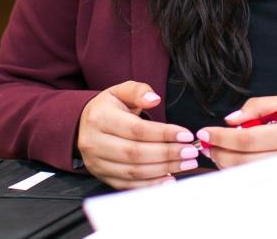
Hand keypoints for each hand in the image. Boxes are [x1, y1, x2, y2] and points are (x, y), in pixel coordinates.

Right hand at [76, 80, 199, 188]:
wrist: (86, 124)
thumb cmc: (109, 107)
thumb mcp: (121, 91)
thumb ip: (138, 91)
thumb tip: (154, 99)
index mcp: (99, 118)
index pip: (136, 129)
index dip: (163, 133)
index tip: (186, 135)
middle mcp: (93, 142)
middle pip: (135, 153)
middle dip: (167, 154)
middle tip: (190, 152)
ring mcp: (96, 162)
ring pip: (133, 171)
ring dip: (163, 169)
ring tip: (186, 164)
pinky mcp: (102, 176)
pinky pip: (128, 185)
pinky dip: (150, 184)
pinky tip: (169, 179)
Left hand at [198, 94, 276, 174]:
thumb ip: (259, 106)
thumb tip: (231, 119)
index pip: (248, 139)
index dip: (221, 137)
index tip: (204, 132)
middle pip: (243, 162)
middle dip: (218, 152)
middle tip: (205, 142)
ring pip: (247, 175)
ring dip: (226, 163)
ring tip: (219, 149)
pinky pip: (256, 181)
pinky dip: (240, 171)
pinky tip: (235, 160)